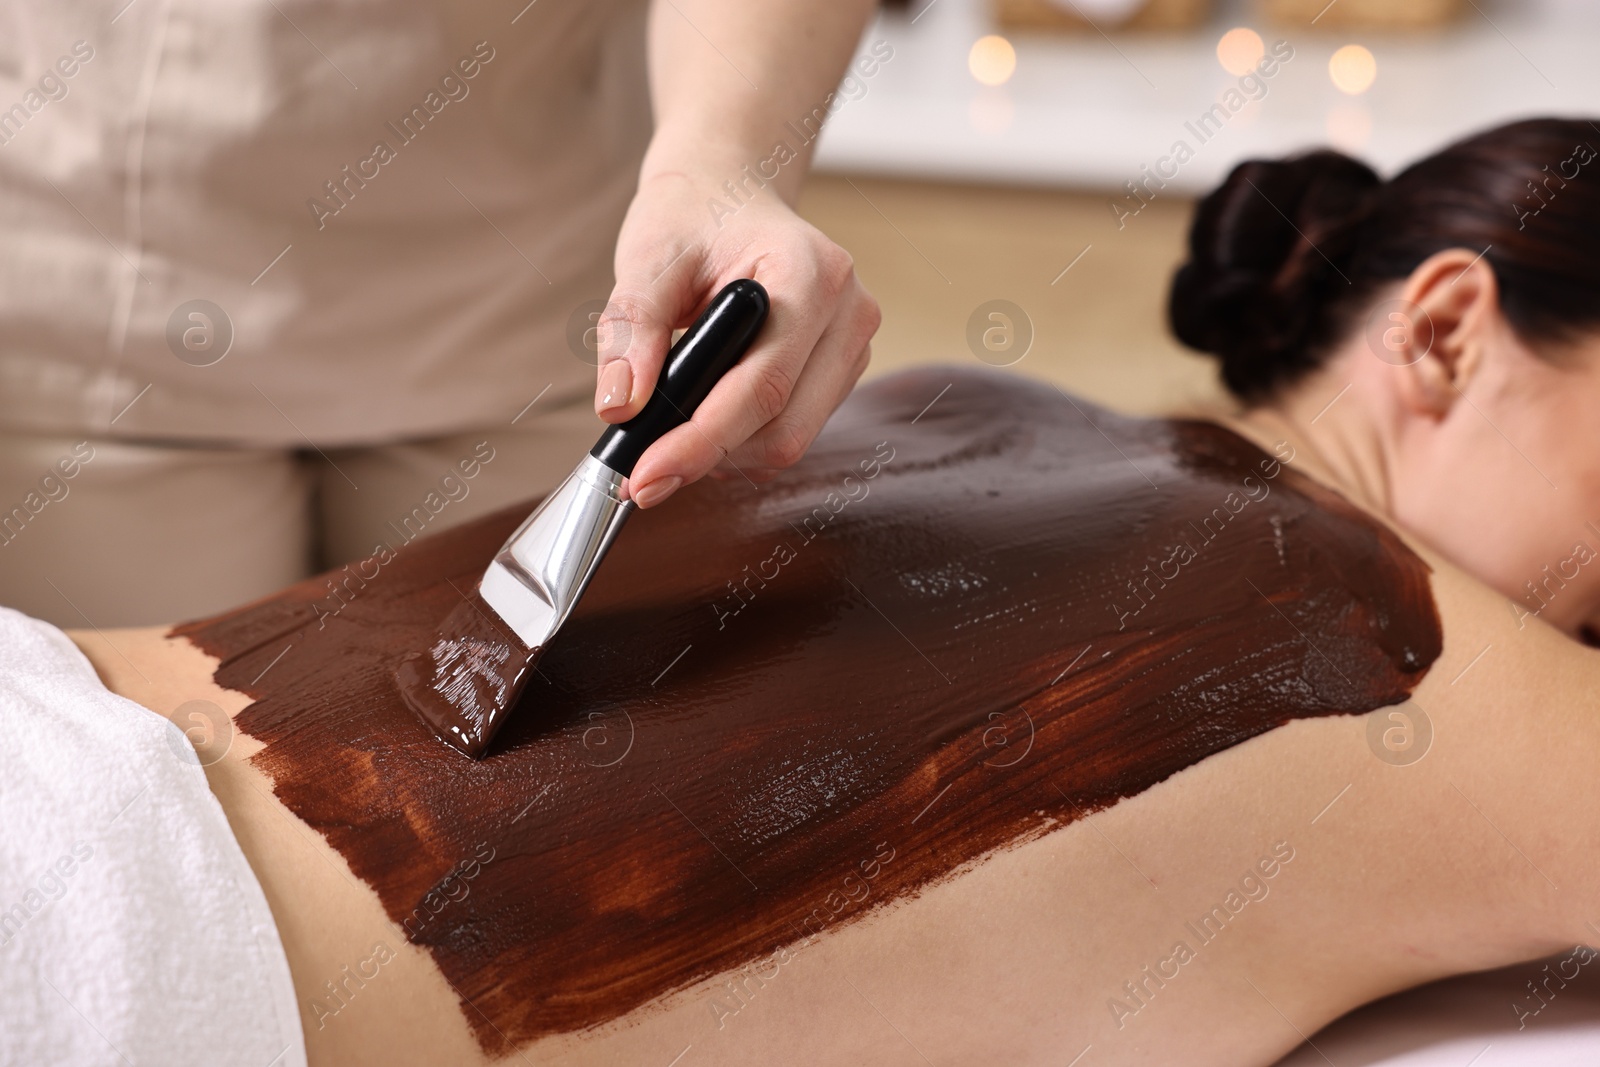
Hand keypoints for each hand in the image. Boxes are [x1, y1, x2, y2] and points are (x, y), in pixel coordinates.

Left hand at [595, 170, 879, 507]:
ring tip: (671, 430)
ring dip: (727, 452)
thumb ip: (631, 331)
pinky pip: (795, 428)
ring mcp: (853, 344)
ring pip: (791, 439)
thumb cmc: (691, 217)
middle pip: (784, 428)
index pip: (762, 387)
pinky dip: (744, 440)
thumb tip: (620, 407)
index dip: (701, 443)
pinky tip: (706, 416)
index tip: (644, 477)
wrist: (727, 193)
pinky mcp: (842, 368)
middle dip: (710, 457)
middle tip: (643, 467)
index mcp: (811, 274)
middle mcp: (849, 312)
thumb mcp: (648, 260)